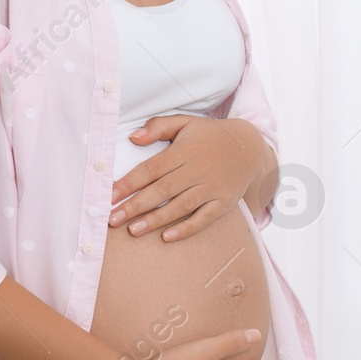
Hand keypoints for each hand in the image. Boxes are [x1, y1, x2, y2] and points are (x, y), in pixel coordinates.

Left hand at [109, 115, 272, 241]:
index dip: (129, 183)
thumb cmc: (210, 136)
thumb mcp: (185, 122)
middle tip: (112, 218)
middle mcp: (197, 170)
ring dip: (155, 220)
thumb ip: (158, 127)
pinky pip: (203, 219)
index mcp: (184, 151)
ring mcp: (212, 188)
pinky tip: (167, 237)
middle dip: (135, 205)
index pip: (151, 168)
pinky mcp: (223, 203)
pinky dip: (186, 229)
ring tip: (132, 230)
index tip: (109, 195)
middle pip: (162, 190)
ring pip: (180, 206)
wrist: (251, 148)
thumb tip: (133, 138)